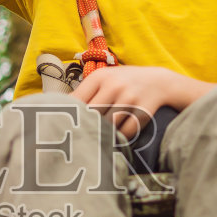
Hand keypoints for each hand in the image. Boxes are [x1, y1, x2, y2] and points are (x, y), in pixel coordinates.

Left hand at [71, 65, 205, 138]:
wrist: (160, 82)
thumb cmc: (124, 82)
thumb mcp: (105, 79)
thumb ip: (85, 92)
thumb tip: (57, 110)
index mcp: (100, 77)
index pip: (76, 101)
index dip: (69, 116)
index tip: (62, 127)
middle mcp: (114, 86)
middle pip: (91, 115)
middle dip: (86, 127)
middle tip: (78, 140)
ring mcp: (130, 99)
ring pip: (108, 126)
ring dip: (103, 133)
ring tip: (98, 138)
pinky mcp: (143, 112)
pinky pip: (125, 133)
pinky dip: (120, 138)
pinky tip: (117, 137)